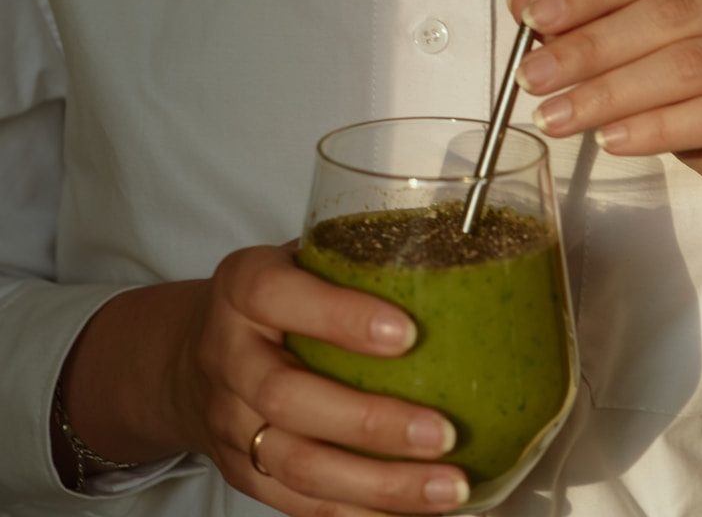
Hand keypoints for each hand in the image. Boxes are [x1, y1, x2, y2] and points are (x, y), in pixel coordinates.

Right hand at [179, 244, 468, 514]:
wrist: (195, 352)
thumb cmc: (280, 296)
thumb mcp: (304, 257)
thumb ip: (358, 261)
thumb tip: (459, 264)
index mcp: (243, 287)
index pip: (278, 295)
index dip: (340, 317)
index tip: (407, 334)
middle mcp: (228, 354)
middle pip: (287, 398)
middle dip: (371, 423)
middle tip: (444, 433)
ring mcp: (229, 421)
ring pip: (298, 465)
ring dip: (379, 485)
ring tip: (449, 488)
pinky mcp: (241, 471)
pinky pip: (301, 504)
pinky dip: (361, 513)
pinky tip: (414, 511)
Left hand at [508, 0, 701, 298]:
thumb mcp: (650, 56)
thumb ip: (595, 21)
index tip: (532, 18)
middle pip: (668, 14)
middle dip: (589, 48)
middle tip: (532, 78)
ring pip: (687, 66)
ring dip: (609, 93)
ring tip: (556, 117)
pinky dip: (654, 128)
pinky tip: (610, 141)